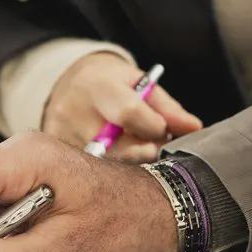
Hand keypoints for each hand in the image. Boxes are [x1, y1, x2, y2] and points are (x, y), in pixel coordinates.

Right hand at [42, 52, 202, 161]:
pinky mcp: (57, 152)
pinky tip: (112, 153)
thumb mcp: (139, 84)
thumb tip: (193, 128)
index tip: (161, 129)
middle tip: (151, 142)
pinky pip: (90, 169)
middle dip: (144, 149)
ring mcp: (62, 136)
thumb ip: (167, 109)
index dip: (153, 127)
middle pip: (118, 147)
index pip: (129, 113)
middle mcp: (74, 112)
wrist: (67, 85)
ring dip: (128, 159)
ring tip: (130, 144)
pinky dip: (108, 166)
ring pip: (106, 163)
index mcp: (97, 86)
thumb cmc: (109, 83)